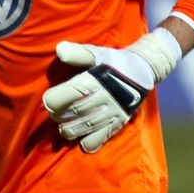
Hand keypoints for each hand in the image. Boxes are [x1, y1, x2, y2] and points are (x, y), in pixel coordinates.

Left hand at [43, 29, 181, 152]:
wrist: (144, 69)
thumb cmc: (114, 62)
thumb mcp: (97, 53)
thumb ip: (78, 53)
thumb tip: (59, 50)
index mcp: (94, 79)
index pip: (68, 94)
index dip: (53, 99)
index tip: (49, 100)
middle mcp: (103, 96)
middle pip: (73, 112)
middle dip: (59, 115)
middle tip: (55, 113)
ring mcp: (113, 110)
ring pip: (86, 126)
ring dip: (70, 130)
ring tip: (64, 127)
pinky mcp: (120, 120)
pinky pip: (104, 136)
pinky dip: (91, 142)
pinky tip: (83, 142)